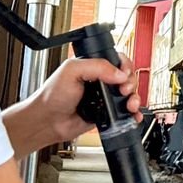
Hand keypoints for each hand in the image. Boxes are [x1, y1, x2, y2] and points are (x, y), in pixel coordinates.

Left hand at [2, 56, 141, 157]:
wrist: (47, 121)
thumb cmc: (52, 95)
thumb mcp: (72, 71)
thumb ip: (97, 66)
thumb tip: (119, 73)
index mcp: (93, 66)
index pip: (117, 60)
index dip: (125, 66)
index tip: (123, 74)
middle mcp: (100, 81)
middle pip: (127, 77)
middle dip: (131, 83)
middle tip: (123, 90)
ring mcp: (104, 98)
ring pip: (129, 95)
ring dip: (134, 99)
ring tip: (129, 105)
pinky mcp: (106, 114)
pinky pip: (125, 113)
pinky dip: (133, 115)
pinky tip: (132, 116)